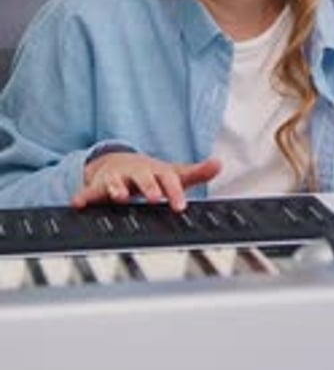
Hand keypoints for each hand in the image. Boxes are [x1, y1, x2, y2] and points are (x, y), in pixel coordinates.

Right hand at [72, 153, 221, 211]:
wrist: (122, 163)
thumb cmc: (153, 174)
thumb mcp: (175, 173)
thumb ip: (197, 172)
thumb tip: (220, 163)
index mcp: (157, 171)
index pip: (169, 180)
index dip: (174, 192)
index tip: (180, 207)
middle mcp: (138, 172)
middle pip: (144, 178)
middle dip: (149, 187)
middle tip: (155, 199)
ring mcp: (118, 177)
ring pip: (116, 182)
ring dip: (117, 188)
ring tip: (119, 196)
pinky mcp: (100, 186)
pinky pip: (91, 192)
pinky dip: (84, 196)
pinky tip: (77, 203)